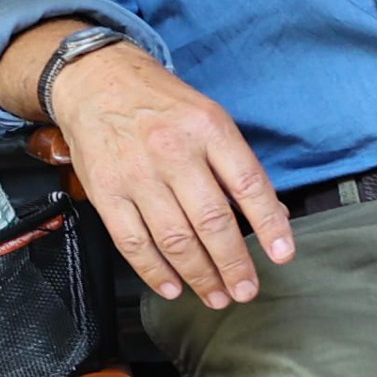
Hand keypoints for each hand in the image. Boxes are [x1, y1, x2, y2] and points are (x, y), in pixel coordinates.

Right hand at [45, 41, 294, 307]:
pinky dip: (155, 271)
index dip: (269, 224)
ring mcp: (137, 174)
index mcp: (208, 128)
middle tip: (246, 290)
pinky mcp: (106, 192)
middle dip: (233, 264)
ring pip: (175, 238)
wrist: (94, 80)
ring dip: (199, 275)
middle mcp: (173, 151)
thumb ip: (236, 164)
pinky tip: (173, 287)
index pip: (247, 183)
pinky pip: (133, 242)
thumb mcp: (208, 116)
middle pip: (212, 220)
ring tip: (216, 296)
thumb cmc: (159, 103)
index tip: (282, 255)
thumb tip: (271, 214)